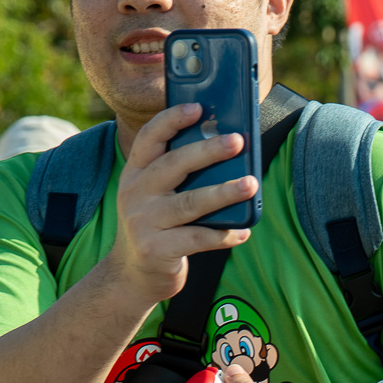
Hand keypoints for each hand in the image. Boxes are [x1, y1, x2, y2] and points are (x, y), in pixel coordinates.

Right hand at [104, 104, 254, 306]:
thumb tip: (224, 144)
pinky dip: (223, 235)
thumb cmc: (156, 225)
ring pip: (190, 203)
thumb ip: (177, 172)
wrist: (132, 275)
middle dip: (207, 151)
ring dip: (223, 192)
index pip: (149, 138)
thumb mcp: (154, 194)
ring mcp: (144, 223)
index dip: (172, 119)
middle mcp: (135, 194)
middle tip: (237, 141)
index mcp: (135, 173)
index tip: (198, 107)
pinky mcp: (157, 250)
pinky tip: (243, 232)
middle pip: (173, 166)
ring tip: (250, 184)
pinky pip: (198, 240)